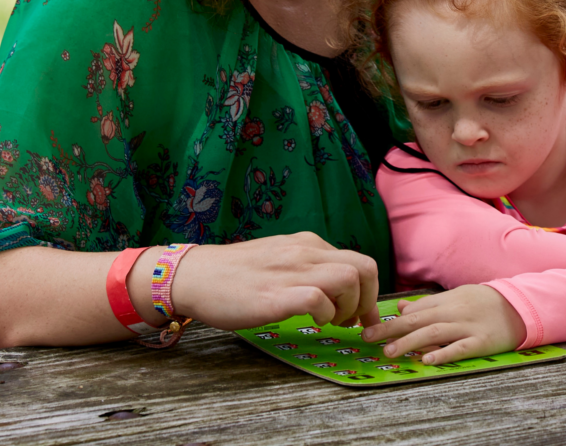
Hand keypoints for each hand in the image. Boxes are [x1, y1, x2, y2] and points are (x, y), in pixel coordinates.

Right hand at [171, 232, 379, 331]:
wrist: (196, 275)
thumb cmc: (237, 273)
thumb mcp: (280, 258)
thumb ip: (307, 265)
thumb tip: (337, 287)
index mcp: (307, 243)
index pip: (359, 260)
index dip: (369, 292)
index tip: (361, 314)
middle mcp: (305, 251)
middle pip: (364, 267)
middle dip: (368, 300)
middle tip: (351, 322)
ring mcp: (291, 271)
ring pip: (348, 279)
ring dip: (348, 308)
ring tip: (329, 322)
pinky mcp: (275, 295)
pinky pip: (317, 299)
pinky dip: (324, 314)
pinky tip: (311, 322)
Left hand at [361, 285, 524, 364]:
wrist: (518, 305)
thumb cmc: (482, 302)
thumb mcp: (454, 297)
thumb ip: (428, 304)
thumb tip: (401, 307)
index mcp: (446, 300)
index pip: (414, 310)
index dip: (391, 320)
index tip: (370, 327)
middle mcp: (454, 311)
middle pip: (418, 320)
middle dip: (391, 329)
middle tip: (369, 338)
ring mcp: (467, 326)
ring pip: (434, 332)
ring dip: (410, 342)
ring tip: (390, 352)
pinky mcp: (482, 342)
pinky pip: (461, 348)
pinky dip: (443, 353)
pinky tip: (427, 360)